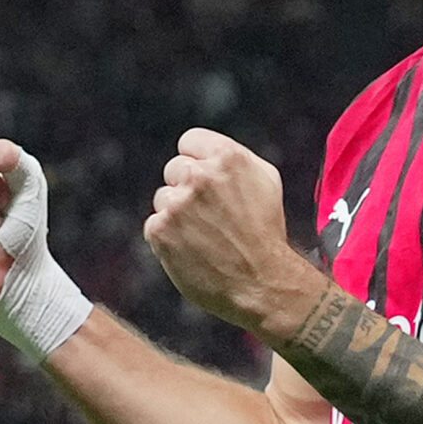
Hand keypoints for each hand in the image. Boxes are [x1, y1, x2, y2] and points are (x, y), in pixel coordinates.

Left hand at [145, 130, 322, 336]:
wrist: (261, 282)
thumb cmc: (266, 232)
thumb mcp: (266, 181)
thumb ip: (234, 159)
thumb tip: (207, 152)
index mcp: (227, 157)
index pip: (190, 141)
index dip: (198, 160)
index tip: (207, 180)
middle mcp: (199, 176)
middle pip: (175, 169)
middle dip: (188, 188)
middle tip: (212, 214)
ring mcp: (176, 204)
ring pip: (164, 197)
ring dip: (178, 213)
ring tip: (206, 235)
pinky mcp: (160, 230)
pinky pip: (155, 224)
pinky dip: (170, 237)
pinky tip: (194, 248)